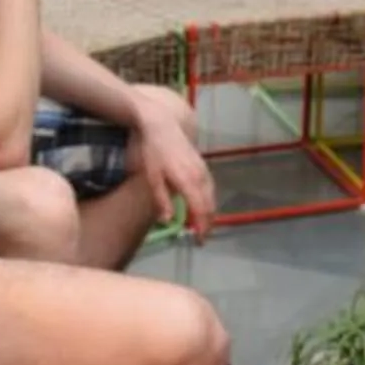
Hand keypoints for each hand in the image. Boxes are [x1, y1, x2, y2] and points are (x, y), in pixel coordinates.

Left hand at [127, 84, 214, 239]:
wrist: (162, 125)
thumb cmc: (154, 151)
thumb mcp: (152, 176)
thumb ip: (161, 199)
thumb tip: (167, 221)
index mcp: (187, 180)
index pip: (199, 209)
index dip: (201, 227)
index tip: (198, 240)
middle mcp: (199, 176)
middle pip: (209, 205)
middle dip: (208, 224)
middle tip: (201, 239)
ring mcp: (203, 169)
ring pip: (212, 196)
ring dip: (210, 213)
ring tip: (203, 227)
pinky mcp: (203, 165)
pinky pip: (210, 187)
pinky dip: (209, 200)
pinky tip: (203, 207)